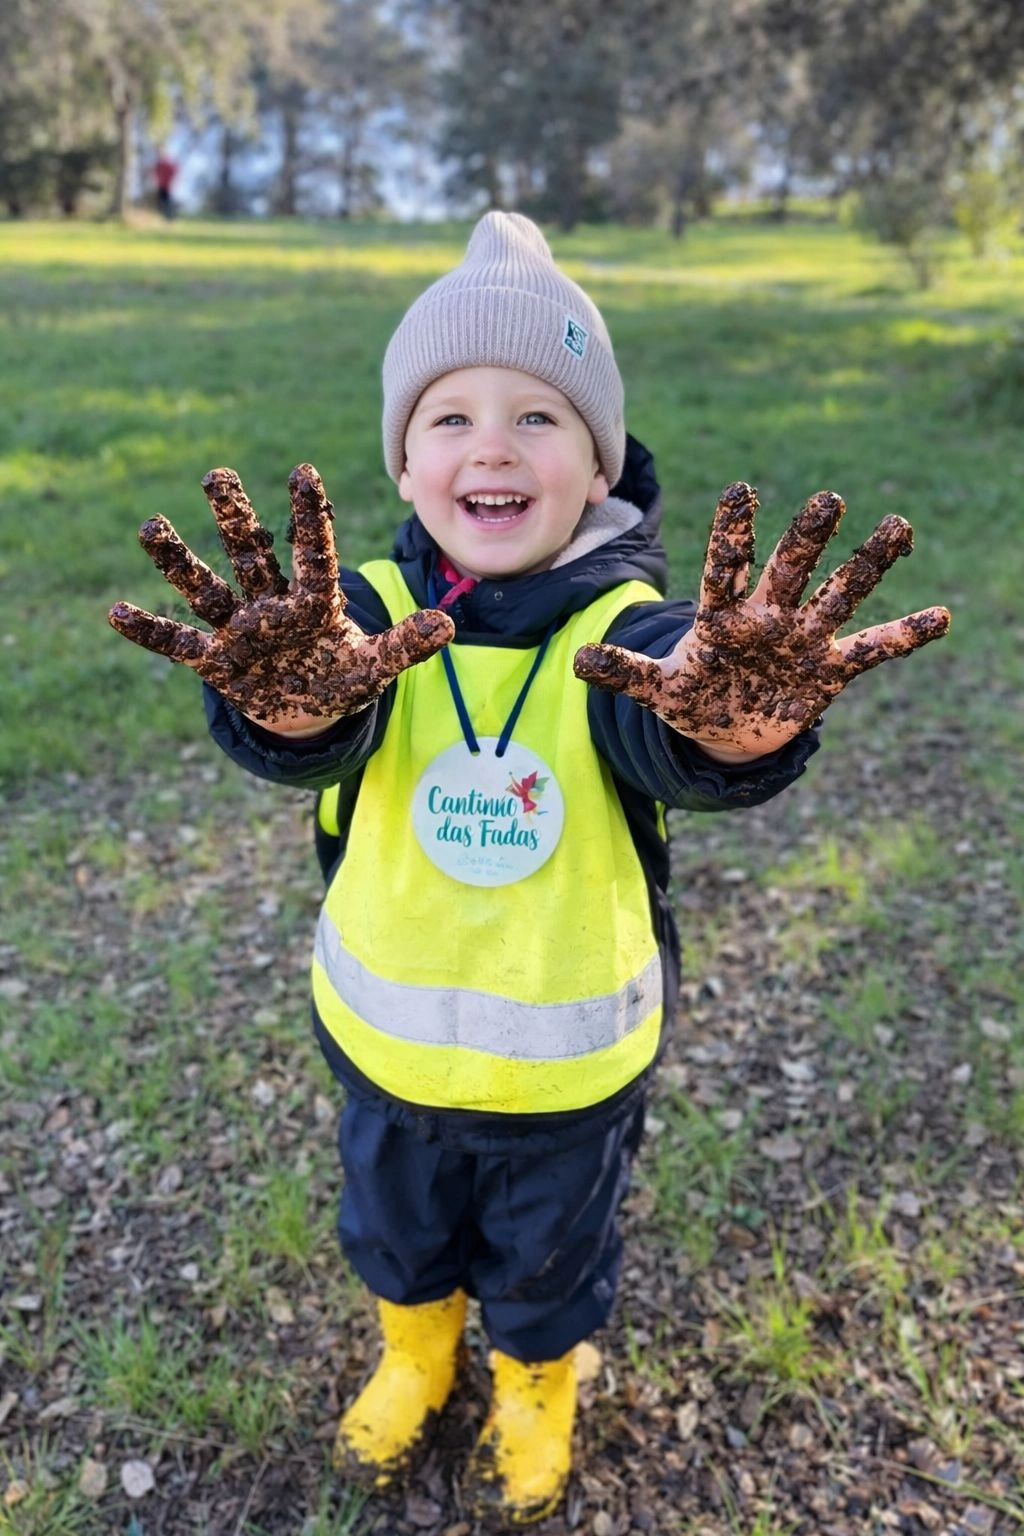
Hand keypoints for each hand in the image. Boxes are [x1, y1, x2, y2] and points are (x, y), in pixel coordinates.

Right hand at [109, 464, 453, 731]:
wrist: (306, 708)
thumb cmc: (339, 677)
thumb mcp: (374, 667)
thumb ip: (405, 645)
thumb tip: (449, 623)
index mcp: (313, 601)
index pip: (313, 553)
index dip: (310, 517)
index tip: (304, 472)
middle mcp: (270, 605)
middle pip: (251, 555)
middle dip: (234, 518)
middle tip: (217, 475)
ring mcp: (238, 630)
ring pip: (206, 587)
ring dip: (178, 561)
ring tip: (150, 527)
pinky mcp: (215, 661)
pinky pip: (178, 643)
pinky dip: (150, 631)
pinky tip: (116, 613)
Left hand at [573, 482, 950, 759]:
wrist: (729, 728)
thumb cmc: (693, 697)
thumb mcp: (657, 689)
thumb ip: (624, 672)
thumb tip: (577, 659)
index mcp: (723, 615)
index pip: (726, 566)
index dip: (732, 532)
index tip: (740, 490)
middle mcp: (768, 615)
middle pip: (790, 569)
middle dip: (807, 539)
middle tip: (828, 500)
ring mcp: (803, 638)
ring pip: (839, 594)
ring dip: (869, 564)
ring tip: (899, 527)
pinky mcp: (829, 669)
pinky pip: (872, 650)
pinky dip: (904, 636)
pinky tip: (942, 617)